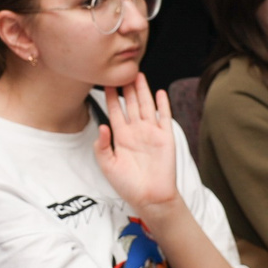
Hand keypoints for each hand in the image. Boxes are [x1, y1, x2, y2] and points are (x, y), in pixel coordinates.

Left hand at [91, 75, 180, 215]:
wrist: (150, 197)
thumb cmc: (128, 185)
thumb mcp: (108, 166)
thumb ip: (102, 147)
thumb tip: (102, 127)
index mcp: (121, 137)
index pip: (115, 112)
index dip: (110, 97)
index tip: (105, 82)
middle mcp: (136, 132)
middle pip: (130, 104)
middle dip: (126, 88)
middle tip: (122, 71)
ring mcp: (151, 133)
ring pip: (146, 106)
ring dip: (142, 91)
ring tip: (138, 75)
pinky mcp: (165, 137)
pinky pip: (164, 117)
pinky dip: (162, 104)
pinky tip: (159, 92)